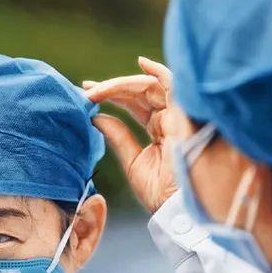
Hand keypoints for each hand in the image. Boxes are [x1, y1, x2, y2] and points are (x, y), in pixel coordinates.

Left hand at [83, 57, 176, 212]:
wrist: (178, 208)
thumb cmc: (161, 193)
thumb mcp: (132, 162)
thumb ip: (117, 136)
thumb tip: (96, 116)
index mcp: (160, 129)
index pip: (134, 104)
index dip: (111, 97)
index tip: (86, 94)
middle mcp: (171, 118)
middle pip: (140, 92)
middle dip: (111, 89)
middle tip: (86, 91)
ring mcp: (179, 115)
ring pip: (150, 86)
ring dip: (121, 85)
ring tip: (97, 90)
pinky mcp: (185, 115)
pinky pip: (174, 85)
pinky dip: (158, 72)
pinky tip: (140, 63)